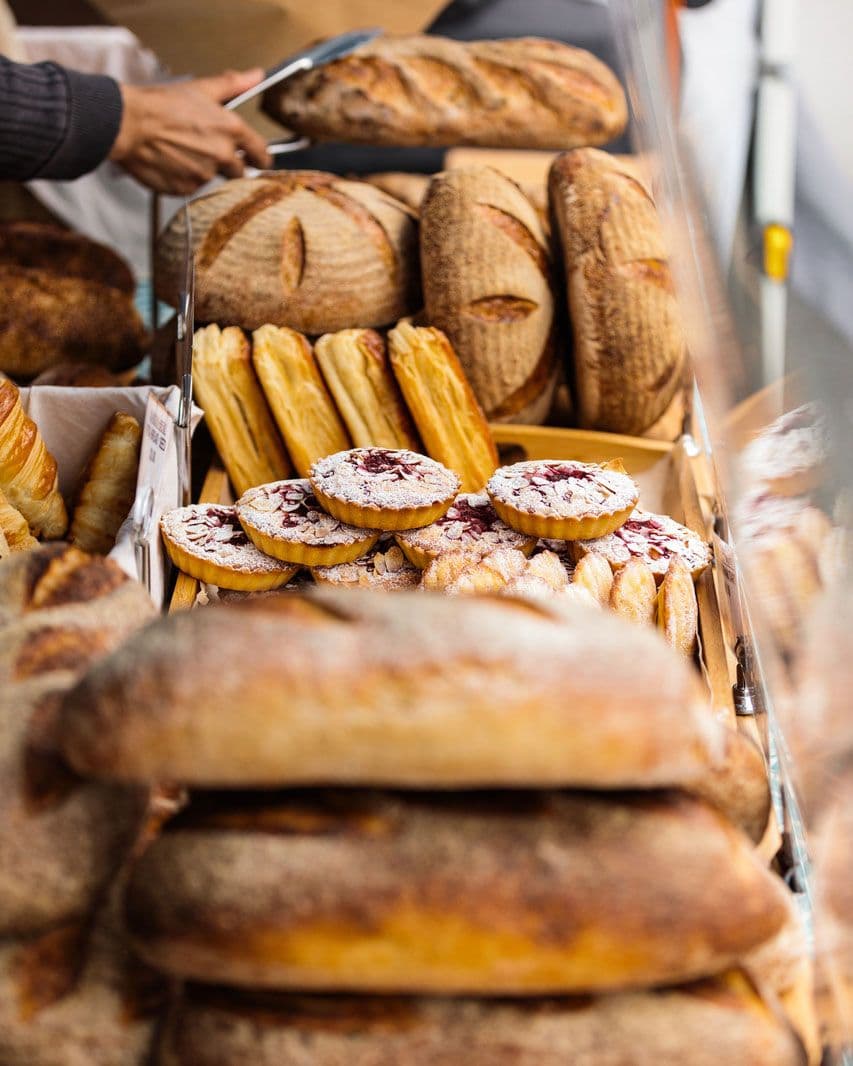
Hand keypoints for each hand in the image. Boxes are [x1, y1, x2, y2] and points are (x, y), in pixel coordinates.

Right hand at [109, 69, 272, 194]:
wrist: (128, 124)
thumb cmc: (161, 105)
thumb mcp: (201, 89)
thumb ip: (233, 85)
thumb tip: (256, 76)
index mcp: (231, 130)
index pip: (260, 153)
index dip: (260, 157)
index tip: (258, 159)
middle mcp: (222, 155)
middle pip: (238, 171)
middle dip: (228, 164)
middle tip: (207, 150)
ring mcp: (204, 175)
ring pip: (212, 179)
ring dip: (203, 169)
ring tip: (182, 151)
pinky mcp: (185, 189)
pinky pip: (191, 188)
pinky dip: (184, 178)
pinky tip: (171, 162)